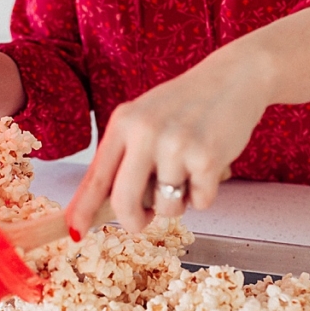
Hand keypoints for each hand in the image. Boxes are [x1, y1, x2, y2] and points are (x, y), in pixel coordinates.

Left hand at [65, 4, 309, 235]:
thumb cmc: (187, 104)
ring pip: (166, 208)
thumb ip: (126, 155)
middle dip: (133, 221)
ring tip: (188, 171)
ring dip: (178, 202)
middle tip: (144, 220)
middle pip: (124, 202)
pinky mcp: (207, 158)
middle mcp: (145, 132)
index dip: (83, 208)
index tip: (74, 233)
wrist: (235, 78)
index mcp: (124, 122)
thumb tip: (104, 205)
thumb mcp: (146, 119)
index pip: (97, 175)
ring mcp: (176, 145)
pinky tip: (210, 164)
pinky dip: (205, 193)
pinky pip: (200, 203)